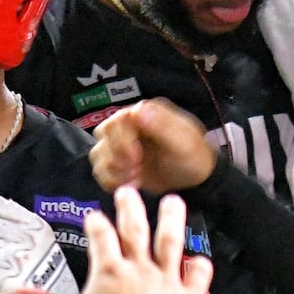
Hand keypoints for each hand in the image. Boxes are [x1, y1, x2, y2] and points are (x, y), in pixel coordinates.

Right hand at [12, 186, 211, 293]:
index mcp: (110, 271)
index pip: (100, 237)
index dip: (96, 224)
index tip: (94, 216)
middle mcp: (139, 269)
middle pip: (135, 229)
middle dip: (130, 207)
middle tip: (128, 190)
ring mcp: (166, 281)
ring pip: (170, 241)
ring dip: (171, 220)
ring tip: (173, 201)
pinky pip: (197, 277)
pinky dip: (199, 267)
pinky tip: (200, 258)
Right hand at [90, 98, 215, 192]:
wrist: (195, 179)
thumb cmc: (192, 155)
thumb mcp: (183, 140)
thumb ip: (161, 124)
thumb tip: (136, 111)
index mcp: (143, 113)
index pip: (116, 120)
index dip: (121, 140)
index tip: (136, 156)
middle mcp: (127, 126)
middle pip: (102, 135)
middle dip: (117, 155)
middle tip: (137, 168)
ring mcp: (120, 145)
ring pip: (98, 154)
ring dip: (114, 169)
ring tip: (136, 176)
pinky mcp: (118, 164)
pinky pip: (100, 171)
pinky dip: (113, 180)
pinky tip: (133, 183)